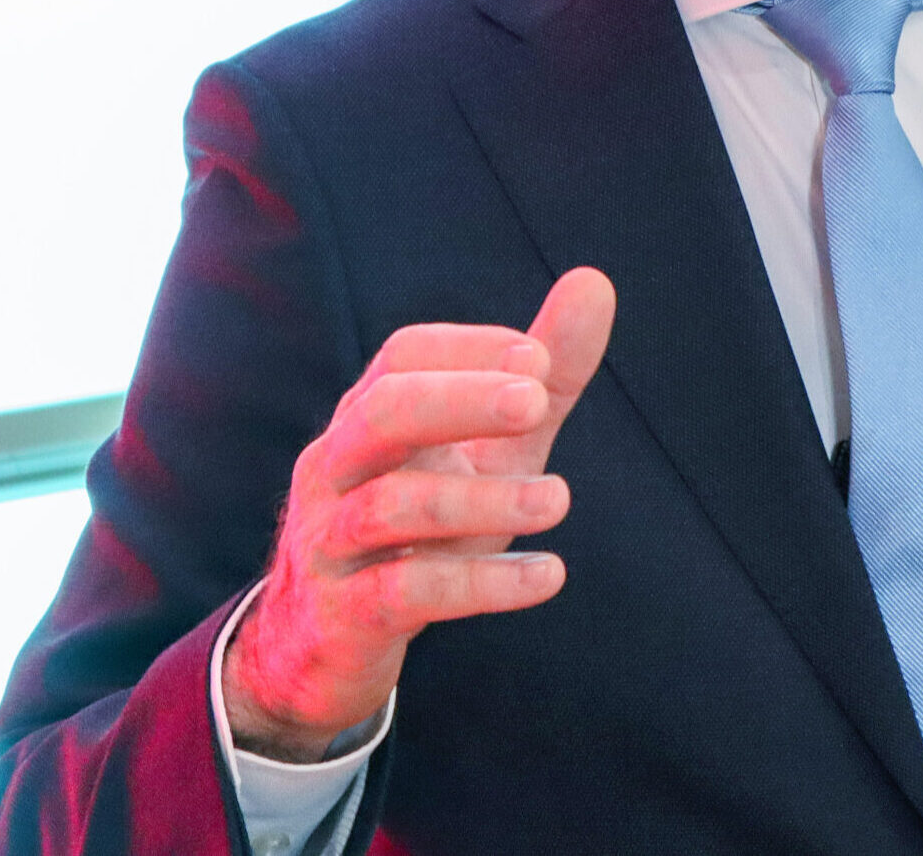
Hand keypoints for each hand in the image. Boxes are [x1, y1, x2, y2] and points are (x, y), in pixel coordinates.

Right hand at [222, 266, 614, 760]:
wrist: (327, 640)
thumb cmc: (425, 519)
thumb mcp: (489, 445)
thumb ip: (543, 374)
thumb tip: (595, 280)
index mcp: (369, 413)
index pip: (405, 355)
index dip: (471, 348)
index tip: (540, 359)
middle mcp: (338, 466)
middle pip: (383, 411)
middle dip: (461, 399)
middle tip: (536, 403)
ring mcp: (331, 541)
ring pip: (392, 506)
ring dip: (484, 498)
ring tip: (559, 499)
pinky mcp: (342, 617)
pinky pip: (403, 593)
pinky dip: (480, 584)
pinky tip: (548, 574)